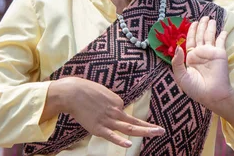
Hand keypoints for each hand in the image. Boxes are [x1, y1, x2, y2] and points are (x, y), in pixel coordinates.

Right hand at [48, 77, 164, 147]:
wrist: (72, 92)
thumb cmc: (84, 89)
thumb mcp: (102, 91)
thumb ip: (109, 100)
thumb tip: (113, 106)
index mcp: (117, 101)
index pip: (123, 112)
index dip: (119, 114)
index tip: (109, 111)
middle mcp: (115, 111)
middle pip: (134, 122)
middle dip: (149, 127)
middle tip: (162, 130)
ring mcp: (107, 120)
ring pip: (128, 129)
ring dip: (145, 132)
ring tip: (157, 133)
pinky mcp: (98, 128)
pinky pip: (111, 136)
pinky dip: (120, 140)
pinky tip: (129, 144)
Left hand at [171, 17, 233, 111]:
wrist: (211, 96)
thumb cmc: (195, 89)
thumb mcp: (181, 76)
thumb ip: (177, 62)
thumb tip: (178, 47)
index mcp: (191, 57)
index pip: (190, 40)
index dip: (191, 31)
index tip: (192, 22)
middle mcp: (201, 53)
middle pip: (200, 35)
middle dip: (201, 26)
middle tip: (203, 16)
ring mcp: (211, 53)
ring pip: (209, 36)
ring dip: (210, 27)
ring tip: (210, 18)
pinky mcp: (220, 54)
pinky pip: (221, 42)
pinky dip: (222, 35)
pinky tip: (222, 29)